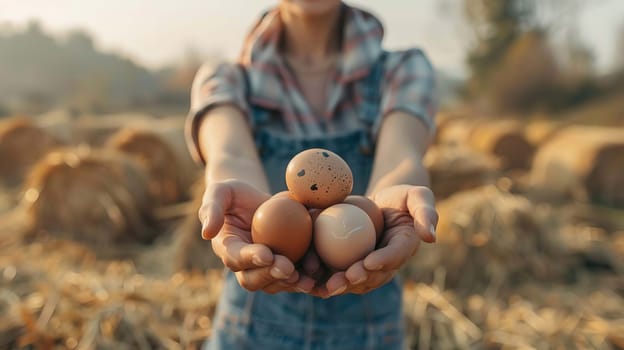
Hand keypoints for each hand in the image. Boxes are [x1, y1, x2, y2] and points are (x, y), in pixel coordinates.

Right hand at [199, 179, 315, 293]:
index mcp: (227, 249)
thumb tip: (207, 233)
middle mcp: (244, 265)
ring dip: (289, 283)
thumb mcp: (220, 192)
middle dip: (270, 275)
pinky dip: (305, 278)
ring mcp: (264, 269)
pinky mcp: (283, 267)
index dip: (250, 258)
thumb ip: (212, 209)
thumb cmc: (234, 194)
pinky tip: (317, 272)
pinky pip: (293, 277)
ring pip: (274, 284)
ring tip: (304, 277)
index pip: (235, 258)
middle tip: (287, 267)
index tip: (266, 253)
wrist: (256, 200)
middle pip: (254, 279)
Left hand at [311, 185, 437, 297]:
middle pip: (370, 277)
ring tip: (319, 285)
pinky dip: (318, 276)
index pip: (395, 257)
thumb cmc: (402, 196)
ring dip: (334, 285)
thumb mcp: (419, 197)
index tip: (369, 262)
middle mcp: (384, 264)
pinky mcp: (345, 263)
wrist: (382, 202)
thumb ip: (426, 213)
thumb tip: (430, 237)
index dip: (383, 262)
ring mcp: (364, 267)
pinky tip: (303, 277)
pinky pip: (331, 272)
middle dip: (355, 281)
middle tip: (342, 278)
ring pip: (349, 281)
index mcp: (403, 249)